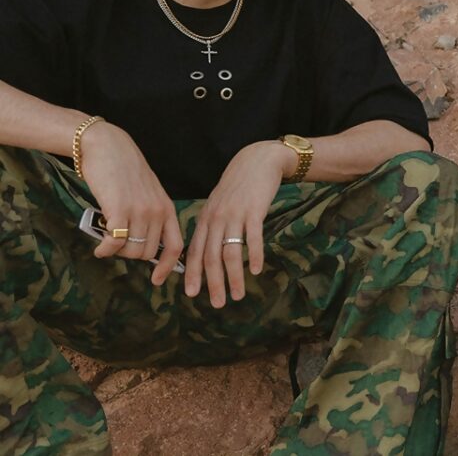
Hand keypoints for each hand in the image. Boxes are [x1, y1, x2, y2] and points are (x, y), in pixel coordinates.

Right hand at [80, 122, 182, 285]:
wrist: (107, 146)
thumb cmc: (124, 171)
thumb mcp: (147, 193)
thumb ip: (150, 216)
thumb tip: (143, 245)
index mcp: (167, 208)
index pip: (176, 245)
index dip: (167, 266)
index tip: (157, 280)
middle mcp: (157, 212)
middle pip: (147, 252)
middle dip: (130, 254)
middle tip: (116, 244)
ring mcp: (140, 211)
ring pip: (130, 250)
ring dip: (116, 252)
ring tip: (107, 240)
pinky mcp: (119, 209)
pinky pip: (114, 243)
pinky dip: (105, 250)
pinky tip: (99, 248)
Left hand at [185, 141, 292, 306]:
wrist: (257, 161)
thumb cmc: (239, 186)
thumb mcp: (219, 204)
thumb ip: (213, 225)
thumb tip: (208, 250)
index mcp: (205, 219)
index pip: (194, 251)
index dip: (192, 274)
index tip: (192, 294)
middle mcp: (216, 219)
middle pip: (211, 257)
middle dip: (213, 283)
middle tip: (217, 304)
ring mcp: (234, 215)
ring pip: (230, 252)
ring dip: (233, 276)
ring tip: (238, 294)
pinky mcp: (254, 211)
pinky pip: (252, 237)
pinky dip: (253, 255)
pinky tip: (256, 270)